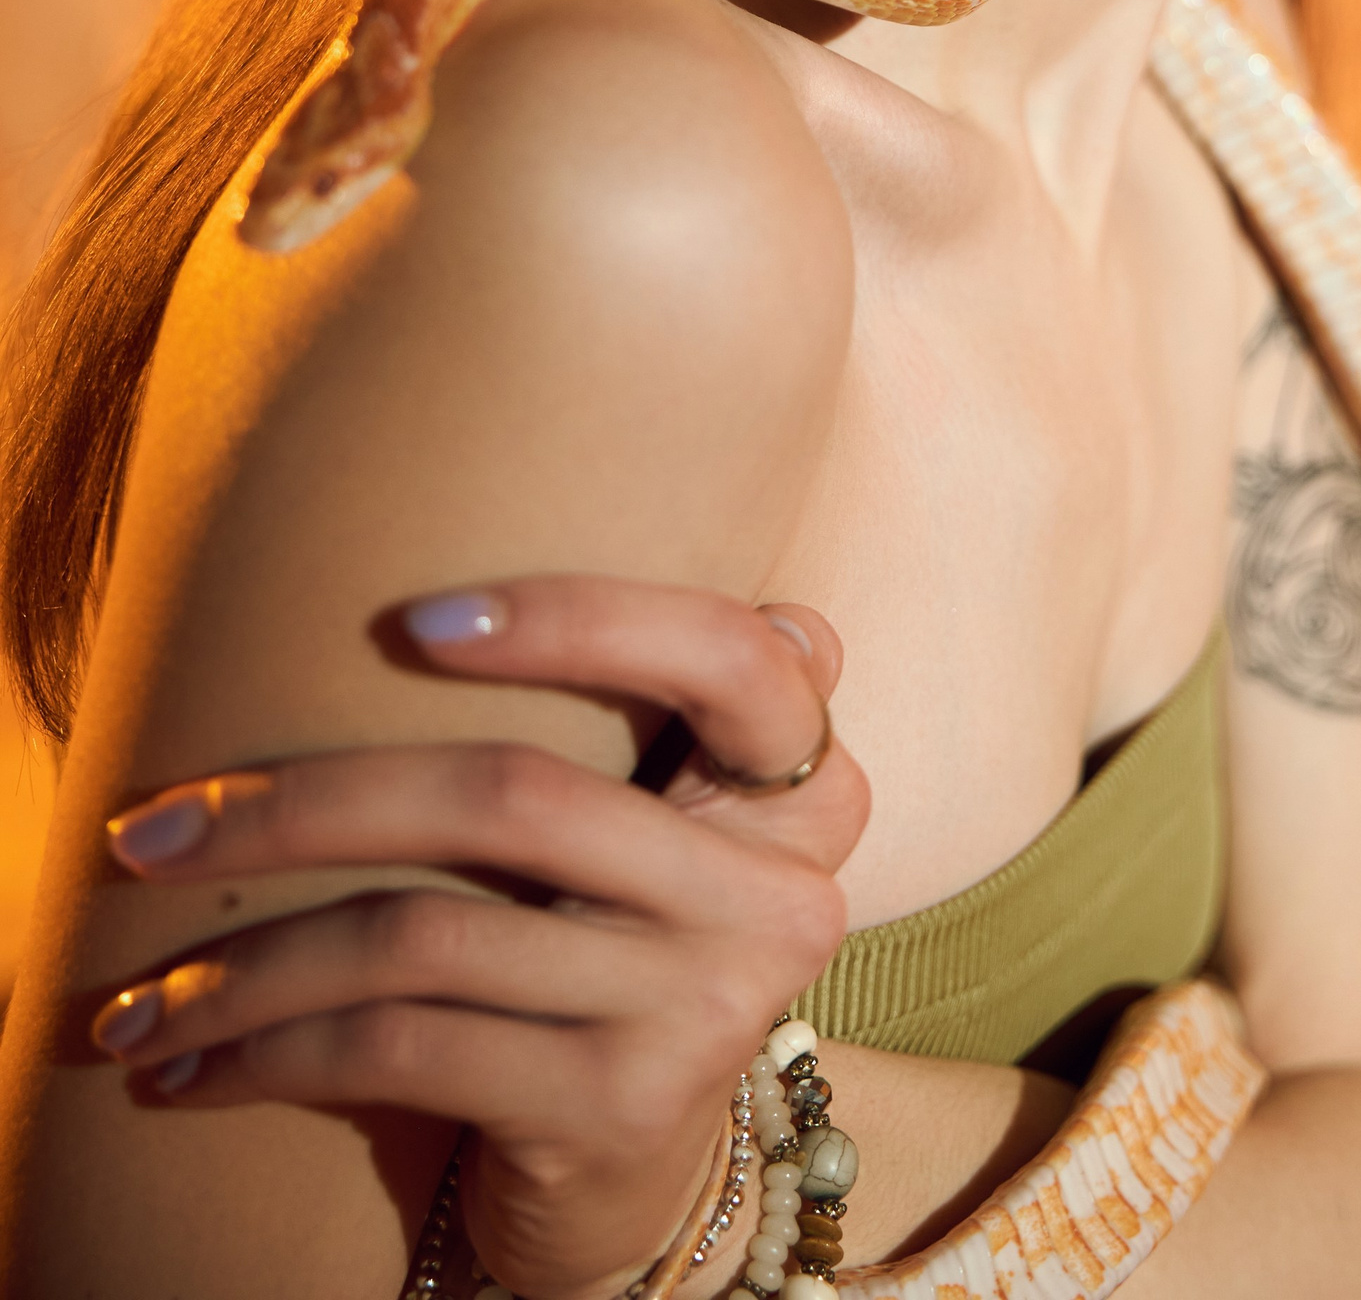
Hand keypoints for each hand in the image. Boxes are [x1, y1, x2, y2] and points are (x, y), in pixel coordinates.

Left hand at [90, 577, 869, 1299]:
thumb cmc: (602, 947)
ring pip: (429, 932)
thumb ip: (614, 715)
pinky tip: (185, 1071)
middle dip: (302, 803)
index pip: (727, 655)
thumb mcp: (638, 826)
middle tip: (147, 831)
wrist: (635, 1186)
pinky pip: (405, 1047)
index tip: (411, 625)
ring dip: (247, 963)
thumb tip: (401, 600)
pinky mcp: (619, 1107)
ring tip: (131, 996)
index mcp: (804, 788)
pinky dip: (272, 1054)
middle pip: (517, 794)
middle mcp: (778, 890)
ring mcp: (705, 1004)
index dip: (580, 619)